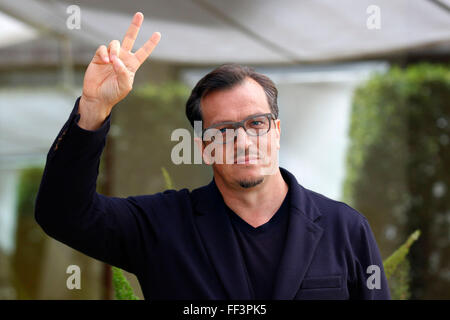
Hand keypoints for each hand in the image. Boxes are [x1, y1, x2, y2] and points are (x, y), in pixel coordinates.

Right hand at [79, 12, 160, 126]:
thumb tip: (117, 60)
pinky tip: (106, 62)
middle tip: (140, 14)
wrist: (98, 97)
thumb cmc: (113, 93)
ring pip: (115, 43)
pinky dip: (105, 53)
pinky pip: (103, 49)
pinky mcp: (99, 57)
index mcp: (132, 65)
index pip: (143, 52)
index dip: (150, 43)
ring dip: (114, 50)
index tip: (158, 34)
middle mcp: (122, 58)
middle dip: (134, 26)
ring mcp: (111, 56)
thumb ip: (124, 73)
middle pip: (130, 38)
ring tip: (112, 62)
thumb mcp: (124, 86)